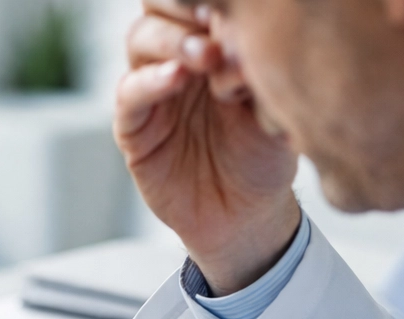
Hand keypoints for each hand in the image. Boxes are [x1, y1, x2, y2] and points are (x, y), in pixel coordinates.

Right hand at [116, 0, 299, 293]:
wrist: (248, 213)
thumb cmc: (263, 152)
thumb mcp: (273, 102)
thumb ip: (257, 66)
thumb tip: (246, 33)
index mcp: (211, 40)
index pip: (196, 0)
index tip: (238, 5)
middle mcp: (177, 56)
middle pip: (160, 6)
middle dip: (185, 6)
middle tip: (215, 17)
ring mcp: (152, 89)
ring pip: (142, 39)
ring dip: (173, 41)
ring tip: (206, 56)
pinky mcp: (134, 128)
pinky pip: (129, 95)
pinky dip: (149, 82)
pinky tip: (176, 80)